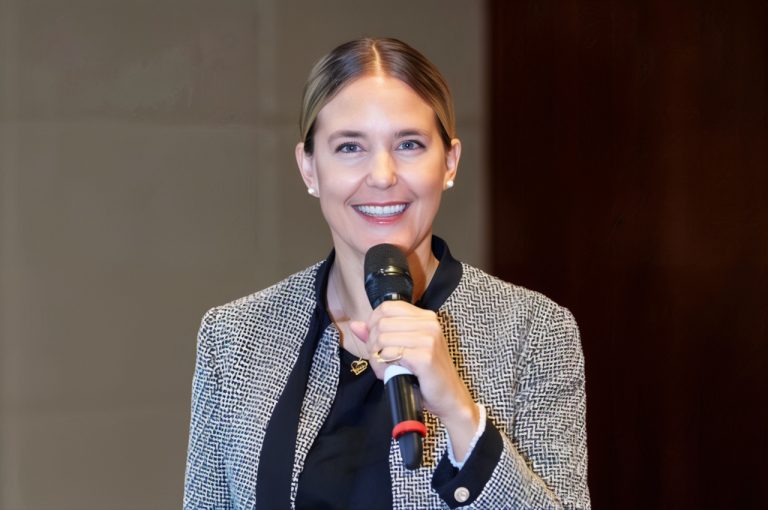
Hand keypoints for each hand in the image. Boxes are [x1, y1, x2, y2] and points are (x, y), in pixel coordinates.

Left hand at [349, 301, 479, 459]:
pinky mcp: (425, 356)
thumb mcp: (404, 349)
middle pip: (381, 323)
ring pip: (382, 339)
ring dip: (377, 358)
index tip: (375, 340)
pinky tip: (391, 373)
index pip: (386, 307)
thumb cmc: (426, 374)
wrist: (449, 397)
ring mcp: (428, 339)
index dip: (372, 323)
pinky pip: (389, 355)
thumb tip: (355, 325)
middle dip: (373, 344)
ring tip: (386, 369)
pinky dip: (383, 367)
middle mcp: (429, 324)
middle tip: (380, 359)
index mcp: (425, 317)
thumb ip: (379, 335)